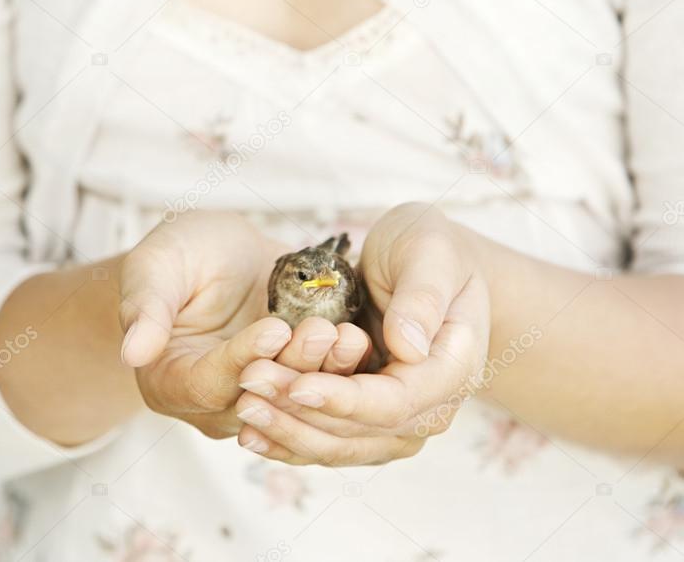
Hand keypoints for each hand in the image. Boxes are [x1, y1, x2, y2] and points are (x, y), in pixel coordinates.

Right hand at [119, 212, 366, 437]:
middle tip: (322, 331)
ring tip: (347, 336)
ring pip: (294, 401)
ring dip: (324, 373)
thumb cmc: (179, 255)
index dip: (241, 359)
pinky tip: (360, 342)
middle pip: (257, 399)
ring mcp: (257, 400)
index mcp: (169, 383)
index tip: (274, 329)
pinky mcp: (292, 388)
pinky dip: (340, 371)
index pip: (207, 383)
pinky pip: (319, 390)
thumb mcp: (155, 267)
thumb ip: (145, 308)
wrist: (222, 256)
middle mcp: (213, 403)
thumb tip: (132, 352)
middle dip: (293, 368)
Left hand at [234, 203, 490, 464]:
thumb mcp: (430, 252)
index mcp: (452, 370)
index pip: (394, 403)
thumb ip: (422, 297)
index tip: (297, 385)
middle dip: (300, 414)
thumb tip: (408, 348)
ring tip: (242, 408)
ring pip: (340, 445)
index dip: (344, 399)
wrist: (429, 264)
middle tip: (248, 388)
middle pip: (361, 432)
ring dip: (288, 431)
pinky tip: (250, 435)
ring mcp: (399, 422)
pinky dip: (289, 441)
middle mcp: (430, 409)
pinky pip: (328, 441)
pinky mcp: (369, 421)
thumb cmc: (431, 250)